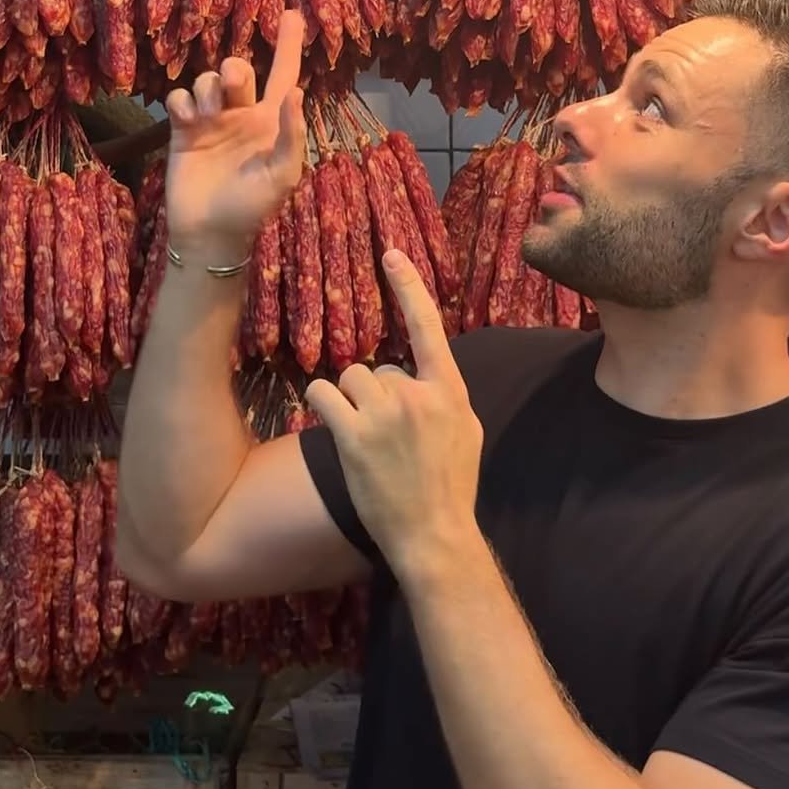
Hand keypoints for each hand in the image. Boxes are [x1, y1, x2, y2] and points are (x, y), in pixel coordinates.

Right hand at [164, 12, 305, 263]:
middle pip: (239, 70)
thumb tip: (297, 93)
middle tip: (231, 83)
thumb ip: (291, 135)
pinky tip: (186, 120)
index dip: (288, 46)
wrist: (208, 234)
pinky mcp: (182, 131)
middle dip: (233, 69)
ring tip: (206, 114)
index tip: (292, 14)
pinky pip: (180, 98)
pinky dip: (182, 102)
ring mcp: (212, 121)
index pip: (283, 75)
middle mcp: (242, 115)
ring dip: (207, 88)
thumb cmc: (252, 208)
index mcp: (272, 122)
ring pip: (208, 80)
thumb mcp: (282, 176)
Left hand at [305, 250, 483, 583]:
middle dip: (375, 397)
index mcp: (449, 391)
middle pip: (378, 368)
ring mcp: (385, 415)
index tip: (391, 253)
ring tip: (364, 440)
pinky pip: (323, 395)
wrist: (435, 534)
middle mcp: (418, 395)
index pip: (428, 327)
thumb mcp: (466, 432)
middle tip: (386, 438)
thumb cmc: (452, 487)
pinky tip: (332, 427)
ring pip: (349, 379)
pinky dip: (322, 405)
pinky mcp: (353, 436)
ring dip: (349, 403)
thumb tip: (424, 375)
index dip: (409, 287)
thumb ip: (444, 397)